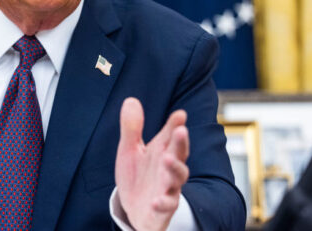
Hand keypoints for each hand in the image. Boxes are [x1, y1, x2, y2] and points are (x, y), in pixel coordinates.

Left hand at [115, 97, 189, 230]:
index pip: (170, 136)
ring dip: (175, 169)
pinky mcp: (162, 208)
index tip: (180, 114)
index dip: (175, 125)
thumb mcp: (130, 151)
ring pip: (177, 178)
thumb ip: (132, 128)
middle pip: (178, 154)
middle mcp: (168, 169)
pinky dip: (163, 203)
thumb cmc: (138, 177)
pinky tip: (155, 200)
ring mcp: (167, 188)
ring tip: (168, 159)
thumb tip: (131, 100)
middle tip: (181, 130)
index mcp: (161, 152)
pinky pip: (166, 206)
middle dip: (180, 142)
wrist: (136, 210)